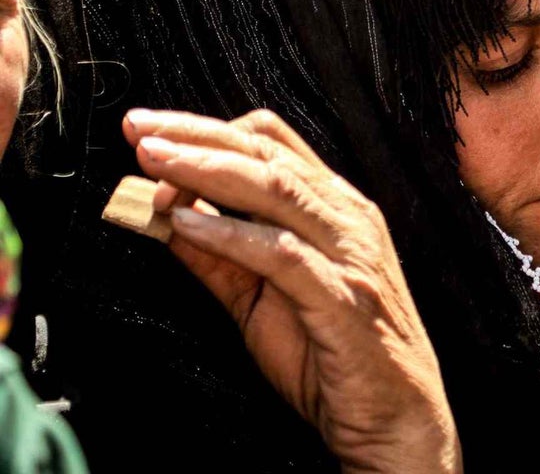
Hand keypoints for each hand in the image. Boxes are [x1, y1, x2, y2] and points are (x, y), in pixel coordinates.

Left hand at [123, 108, 461, 473]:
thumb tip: (166, 217)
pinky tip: (187, 224)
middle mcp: (347, 217)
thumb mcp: (261, 300)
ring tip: (153, 163)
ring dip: (206, 170)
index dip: (208, 131)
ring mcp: (349, 253)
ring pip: (275, 188)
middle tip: (139, 128)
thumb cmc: (334, 358)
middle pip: (267, 152)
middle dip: (196, 135)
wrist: (394, 418)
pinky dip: (230, 233)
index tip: (152, 134)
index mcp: (335, 208)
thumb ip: (220, 256)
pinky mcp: (342, 296)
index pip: (272, 142)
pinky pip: (281, 253)